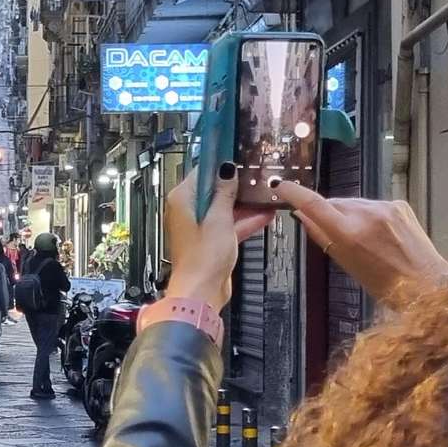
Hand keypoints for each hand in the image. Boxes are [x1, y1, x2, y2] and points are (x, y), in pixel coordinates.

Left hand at [162, 163, 274, 308]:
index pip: (200, 172)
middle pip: (213, 190)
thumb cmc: (202, 258)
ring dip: (244, 204)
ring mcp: (200, 227)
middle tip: (255, 175)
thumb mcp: (219, 218)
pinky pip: (228, 224)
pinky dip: (244, 221)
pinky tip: (265, 215)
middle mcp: (188, 211)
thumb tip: (227, 171)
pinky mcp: (211, 241)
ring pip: (224, 208)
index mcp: (182, 200)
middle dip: (235, 185)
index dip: (219, 164)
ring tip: (266, 194)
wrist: (202, 291)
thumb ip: (224, 193)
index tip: (235, 155)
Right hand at [271, 180, 447, 307]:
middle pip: (335, 202)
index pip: (314, 204)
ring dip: (350, 214)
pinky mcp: (399, 204)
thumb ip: (322, 236)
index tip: (280, 185)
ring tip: (363, 239)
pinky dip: (370, 215)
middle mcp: (367, 214)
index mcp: (350, 234)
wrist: (428, 284)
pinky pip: (374, 205)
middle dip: (329, 212)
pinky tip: (381, 235)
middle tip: (334, 233)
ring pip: (354, 203)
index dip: (293, 192)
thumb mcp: (347, 264)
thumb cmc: (384, 284)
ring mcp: (385, 207)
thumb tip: (302, 215)